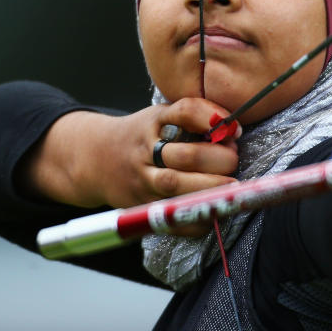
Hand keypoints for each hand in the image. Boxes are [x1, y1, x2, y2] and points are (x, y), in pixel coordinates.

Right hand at [20, 98, 239, 233]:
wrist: (96, 158)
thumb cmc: (143, 135)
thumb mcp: (162, 116)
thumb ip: (195, 118)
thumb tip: (233, 131)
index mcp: (154, 122)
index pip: (185, 112)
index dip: (212, 119)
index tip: (235, 129)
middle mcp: (146, 151)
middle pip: (185, 156)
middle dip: (217, 160)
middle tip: (233, 161)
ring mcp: (142, 181)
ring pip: (176, 187)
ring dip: (210, 188)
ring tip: (232, 188)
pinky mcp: (141, 206)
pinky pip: (171, 217)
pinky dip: (196, 218)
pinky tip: (214, 210)